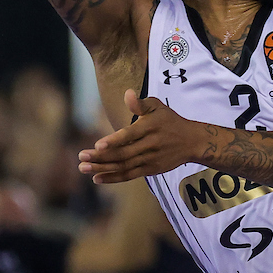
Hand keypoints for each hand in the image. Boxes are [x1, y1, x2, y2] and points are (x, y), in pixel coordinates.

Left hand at [78, 89, 200, 183]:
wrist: (192, 141)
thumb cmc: (170, 121)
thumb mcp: (158, 107)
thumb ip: (140, 103)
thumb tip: (127, 93)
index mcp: (150, 127)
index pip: (129, 135)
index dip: (113, 141)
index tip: (97, 144)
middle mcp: (150, 144)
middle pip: (122, 153)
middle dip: (100, 156)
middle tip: (81, 156)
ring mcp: (150, 159)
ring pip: (123, 166)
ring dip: (102, 168)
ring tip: (83, 167)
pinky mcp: (150, 170)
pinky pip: (129, 175)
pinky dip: (113, 178)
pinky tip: (97, 178)